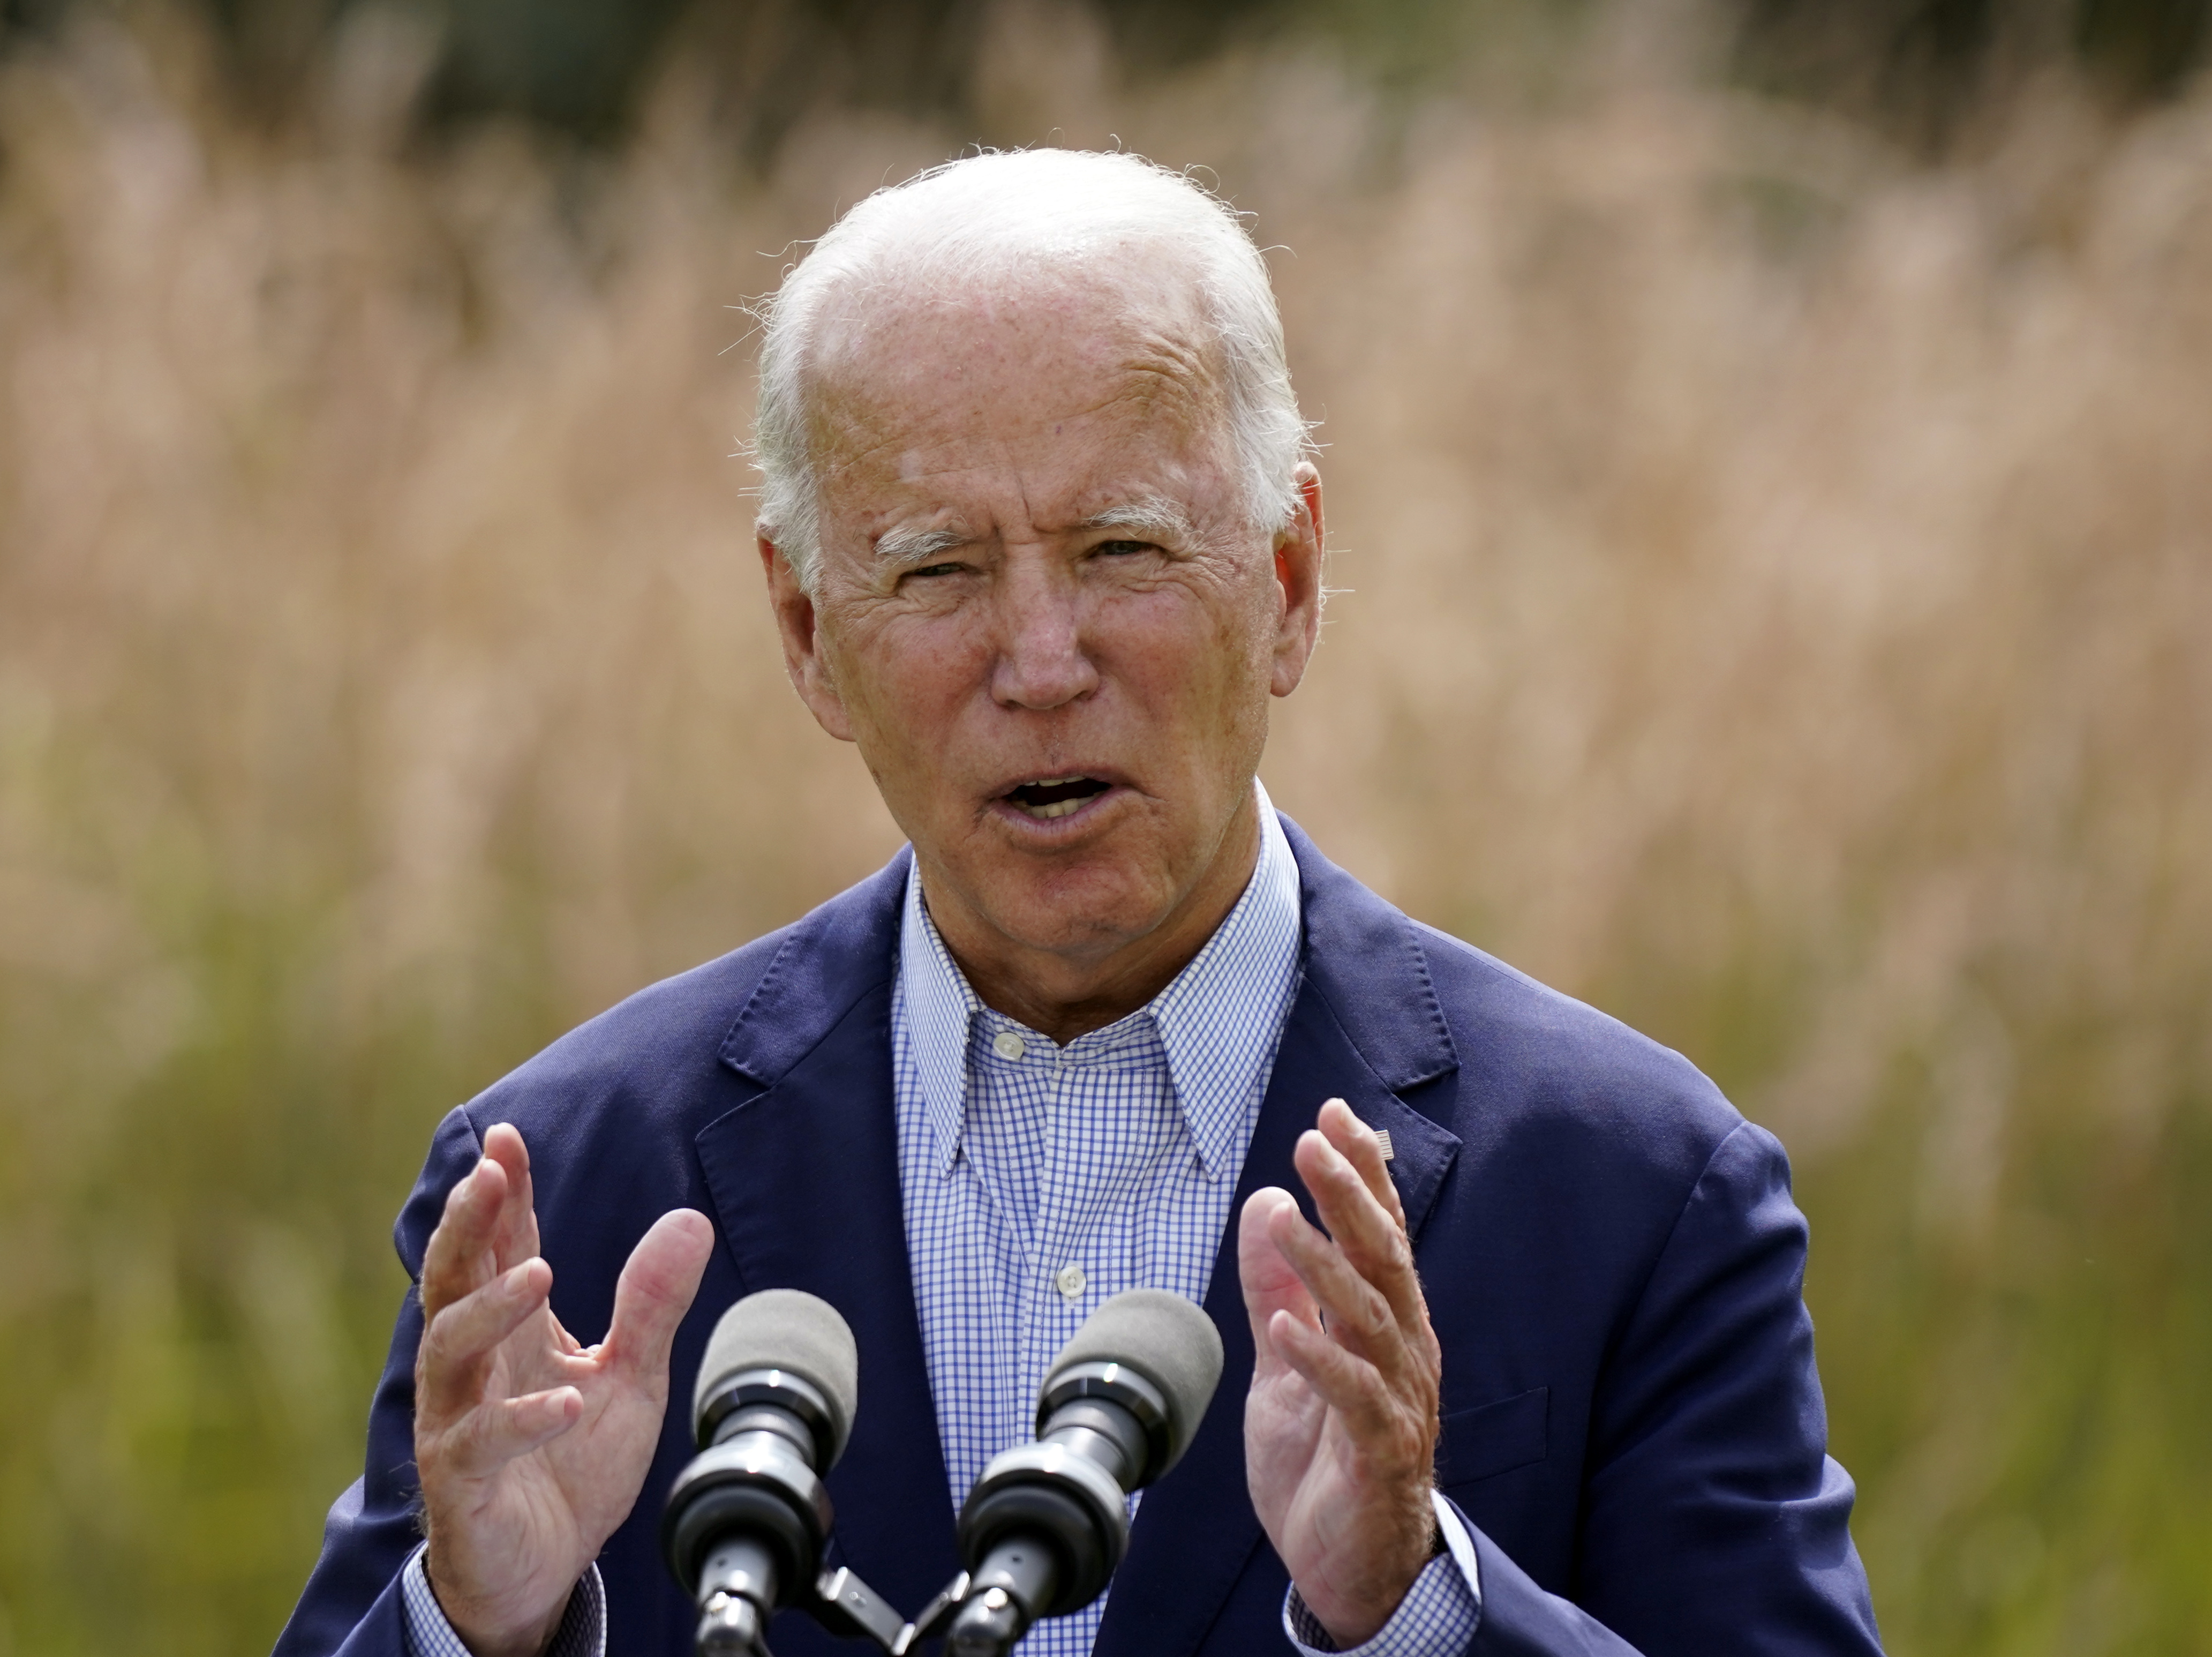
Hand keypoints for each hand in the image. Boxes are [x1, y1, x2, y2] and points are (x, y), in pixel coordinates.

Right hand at [413, 1124, 713, 1656]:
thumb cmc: (573, 1467)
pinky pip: (477, 1444)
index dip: (501, 1195)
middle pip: (452, 1281)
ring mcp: (458, 1423)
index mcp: (511, 1333)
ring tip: (542, 1273)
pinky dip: (520, 1419)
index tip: (507, 1139)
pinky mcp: (462, 1485)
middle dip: (467, 1225)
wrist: (545, 1570)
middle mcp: (473, 1368)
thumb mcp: (632, 1377)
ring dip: (490, 1308)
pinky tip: (565, 1400)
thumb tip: (690, 1221)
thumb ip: (652, 1304)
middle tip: (489, 1175)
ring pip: (448, 1351)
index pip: (500, 1248)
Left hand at [1240, 1099, 1442, 1646]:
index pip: (1379, 1233)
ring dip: (1326, 1264)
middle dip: (1351, 1196)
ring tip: (1285, 1216)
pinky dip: (1322, 1358)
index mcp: (1385, 1325)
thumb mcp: (1285, 1363)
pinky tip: (1289, 1323)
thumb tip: (1264, 1204)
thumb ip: (1276, 1288)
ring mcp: (1397, 1401)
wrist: (1349, 1569)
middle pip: (1383, 1260)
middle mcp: (1402, 1353)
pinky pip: (1354, 1398)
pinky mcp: (1380, 1454)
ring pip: (1370, 1319)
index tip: (1335, 1113)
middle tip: (1316, 1139)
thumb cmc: (1323, 1463)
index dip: (1363, 1173)